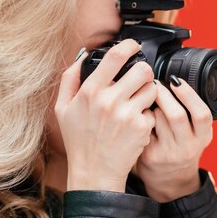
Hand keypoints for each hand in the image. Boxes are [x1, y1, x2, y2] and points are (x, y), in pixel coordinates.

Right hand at [55, 39, 157, 191]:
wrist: (94, 172)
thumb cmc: (79, 140)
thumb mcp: (63, 108)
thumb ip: (70, 79)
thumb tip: (83, 56)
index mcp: (90, 91)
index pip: (115, 56)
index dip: (129, 46)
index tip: (134, 46)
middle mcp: (110, 101)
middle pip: (142, 69)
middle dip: (144, 72)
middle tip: (140, 79)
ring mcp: (127, 114)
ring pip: (152, 88)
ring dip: (148, 92)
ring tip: (137, 102)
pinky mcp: (142, 127)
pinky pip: (154, 110)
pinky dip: (148, 115)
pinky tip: (137, 123)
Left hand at [137, 77, 212, 201]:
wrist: (170, 179)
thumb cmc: (182, 147)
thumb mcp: (196, 133)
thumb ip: (191, 113)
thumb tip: (176, 80)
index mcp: (203, 137)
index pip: (202, 115)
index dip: (189, 95)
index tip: (177, 81)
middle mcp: (188, 147)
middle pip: (176, 116)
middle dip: (164, 95)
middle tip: (155, 83)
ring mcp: (168, 153)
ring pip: (157, 120)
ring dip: (150, 104)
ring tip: (148, 98)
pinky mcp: (150, 156)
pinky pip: (143, 128)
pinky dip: (140, 116)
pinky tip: (139, 112)